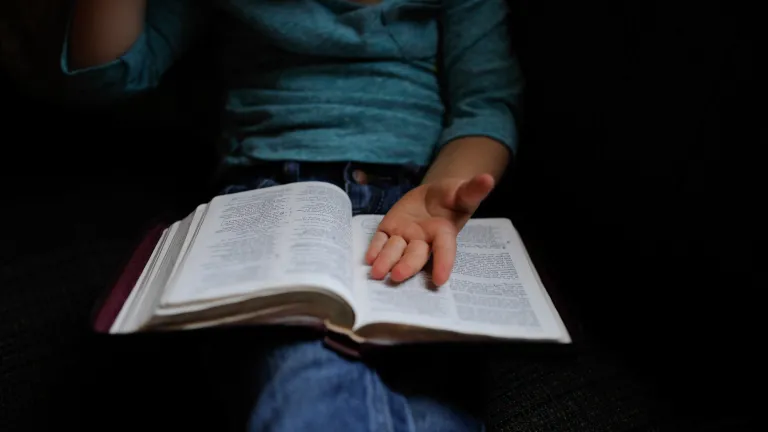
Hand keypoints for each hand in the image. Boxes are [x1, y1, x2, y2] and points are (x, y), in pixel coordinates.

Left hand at [365, 174, 494, 285]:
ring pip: (395, 250)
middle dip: (407, 265)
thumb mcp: (463, 192)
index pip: (444, 249)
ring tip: (377, 273)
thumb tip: (487, 178)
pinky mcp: (390, 230)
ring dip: (386, 261)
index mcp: (444, 233)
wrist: (434, 196)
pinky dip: (374, 248)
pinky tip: (369, 258)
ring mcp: (405, 237)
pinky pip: (381, 240)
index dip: (443, 263)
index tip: (441, 281)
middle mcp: (423, 240)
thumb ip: (472, 189)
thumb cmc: (452, 197)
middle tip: (397, 276)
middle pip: (415, 255)